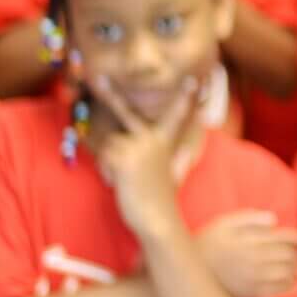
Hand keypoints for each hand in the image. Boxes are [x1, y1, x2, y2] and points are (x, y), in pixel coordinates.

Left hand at [90, 75, 196, 239]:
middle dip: (112, 94)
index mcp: (165, 141)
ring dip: (110, 163)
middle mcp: (153, 139)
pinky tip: (120, 184)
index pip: (177, 114)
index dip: (186, 97)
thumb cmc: (162, 199)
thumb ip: (175, 158)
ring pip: (109, 145)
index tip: (195, 80)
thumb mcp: (172, 173)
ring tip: (125, 180)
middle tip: (102, 78)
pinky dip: (106, 172)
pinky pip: (104, 158)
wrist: (157, 218)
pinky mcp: (124, 156)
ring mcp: (138, 146)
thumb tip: (186, 152)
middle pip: (126, 112)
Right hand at [195, 209, 296, 296]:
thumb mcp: (223, 223)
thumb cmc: (206, 244)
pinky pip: (279, 291)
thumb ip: (249, 218)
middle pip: (290, 255)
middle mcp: (256, 259)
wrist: (187, 275)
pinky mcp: (251, 293)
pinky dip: (290, 286)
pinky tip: (294, 284)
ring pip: (288, 273)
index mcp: (252, 239)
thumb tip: (274, 220)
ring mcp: (255, 278)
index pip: (287, 237)